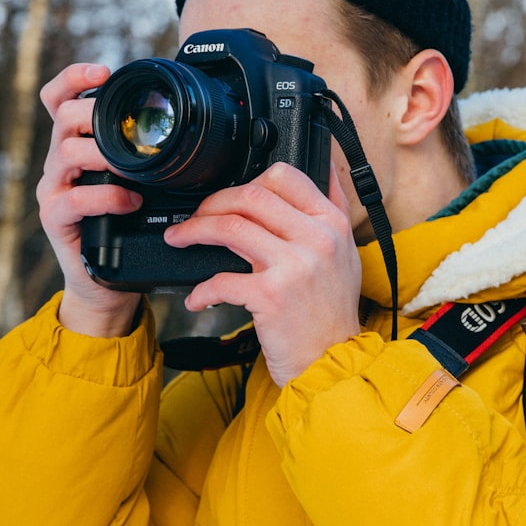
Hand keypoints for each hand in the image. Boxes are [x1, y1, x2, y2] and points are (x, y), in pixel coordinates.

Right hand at [36, 63, 142, 336]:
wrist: (107, 281)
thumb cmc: (127, 227)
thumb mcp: (139, 182)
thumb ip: (148, 155)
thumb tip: (191, 129)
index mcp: (78, 146)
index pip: (59, 100)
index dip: (74, 78)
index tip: (103, 72)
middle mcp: (60, 162)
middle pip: (63, 117)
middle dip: (95, 114)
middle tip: (128, 129)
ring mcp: (53, 189)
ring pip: (66, 152)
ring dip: (104, 154)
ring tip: (134, 168)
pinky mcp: (55, 218)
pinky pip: (75, 198)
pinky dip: (107, 196)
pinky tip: (131, 200)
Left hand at [165, 162, 361, 385]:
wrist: (333, 362)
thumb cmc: (332, 312)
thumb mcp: (346, 253)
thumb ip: (333, 209)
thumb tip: (323, 164)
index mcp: (333, 223)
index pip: (286, 176)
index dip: (249, 180)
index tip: (231, 196)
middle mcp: (317, 239)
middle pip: (251, 196)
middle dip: (212, 202)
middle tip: (196, 216)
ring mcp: (295, 266)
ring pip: (230, 226)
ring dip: (194, 231)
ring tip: (179, 239)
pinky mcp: (271, 296)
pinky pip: (221, 279)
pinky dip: (201, 289)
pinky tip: (197, 298)